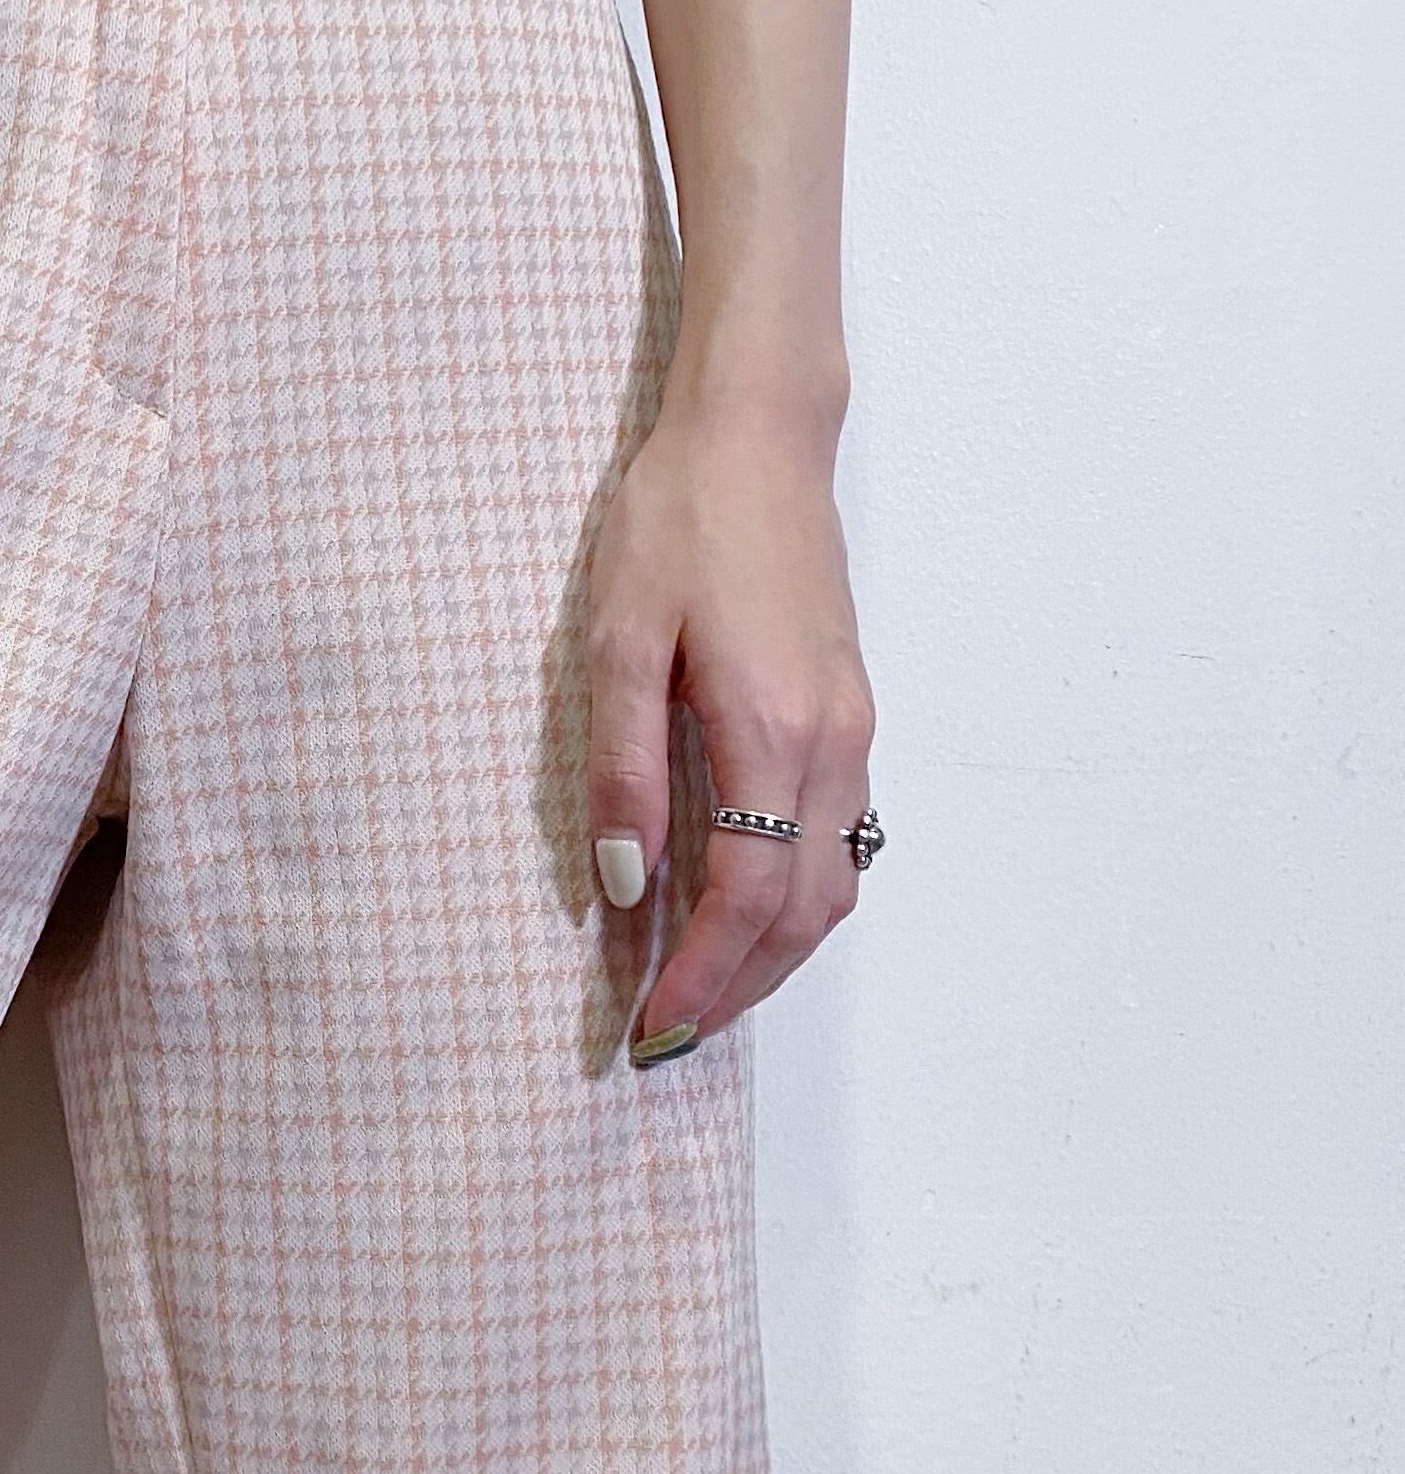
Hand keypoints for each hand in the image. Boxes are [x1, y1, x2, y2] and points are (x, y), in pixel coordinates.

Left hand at [584, 395, 873, 1056]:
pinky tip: (746, 909)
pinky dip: (800, 897)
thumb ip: (622, 768)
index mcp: (771, 727)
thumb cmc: (679, 524)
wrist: (757, 437)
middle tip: (672, 1035)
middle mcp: (832, 740)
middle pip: (807, 910)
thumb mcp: (620, 641)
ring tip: (704, 990)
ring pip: (836, 881)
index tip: (654, 1025)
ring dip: (776, 951)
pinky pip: (841, 835)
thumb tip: (626, 882)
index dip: (704, 972)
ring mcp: (853, 725)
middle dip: (742, 984)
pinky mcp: (850, 709)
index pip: (751, 893)